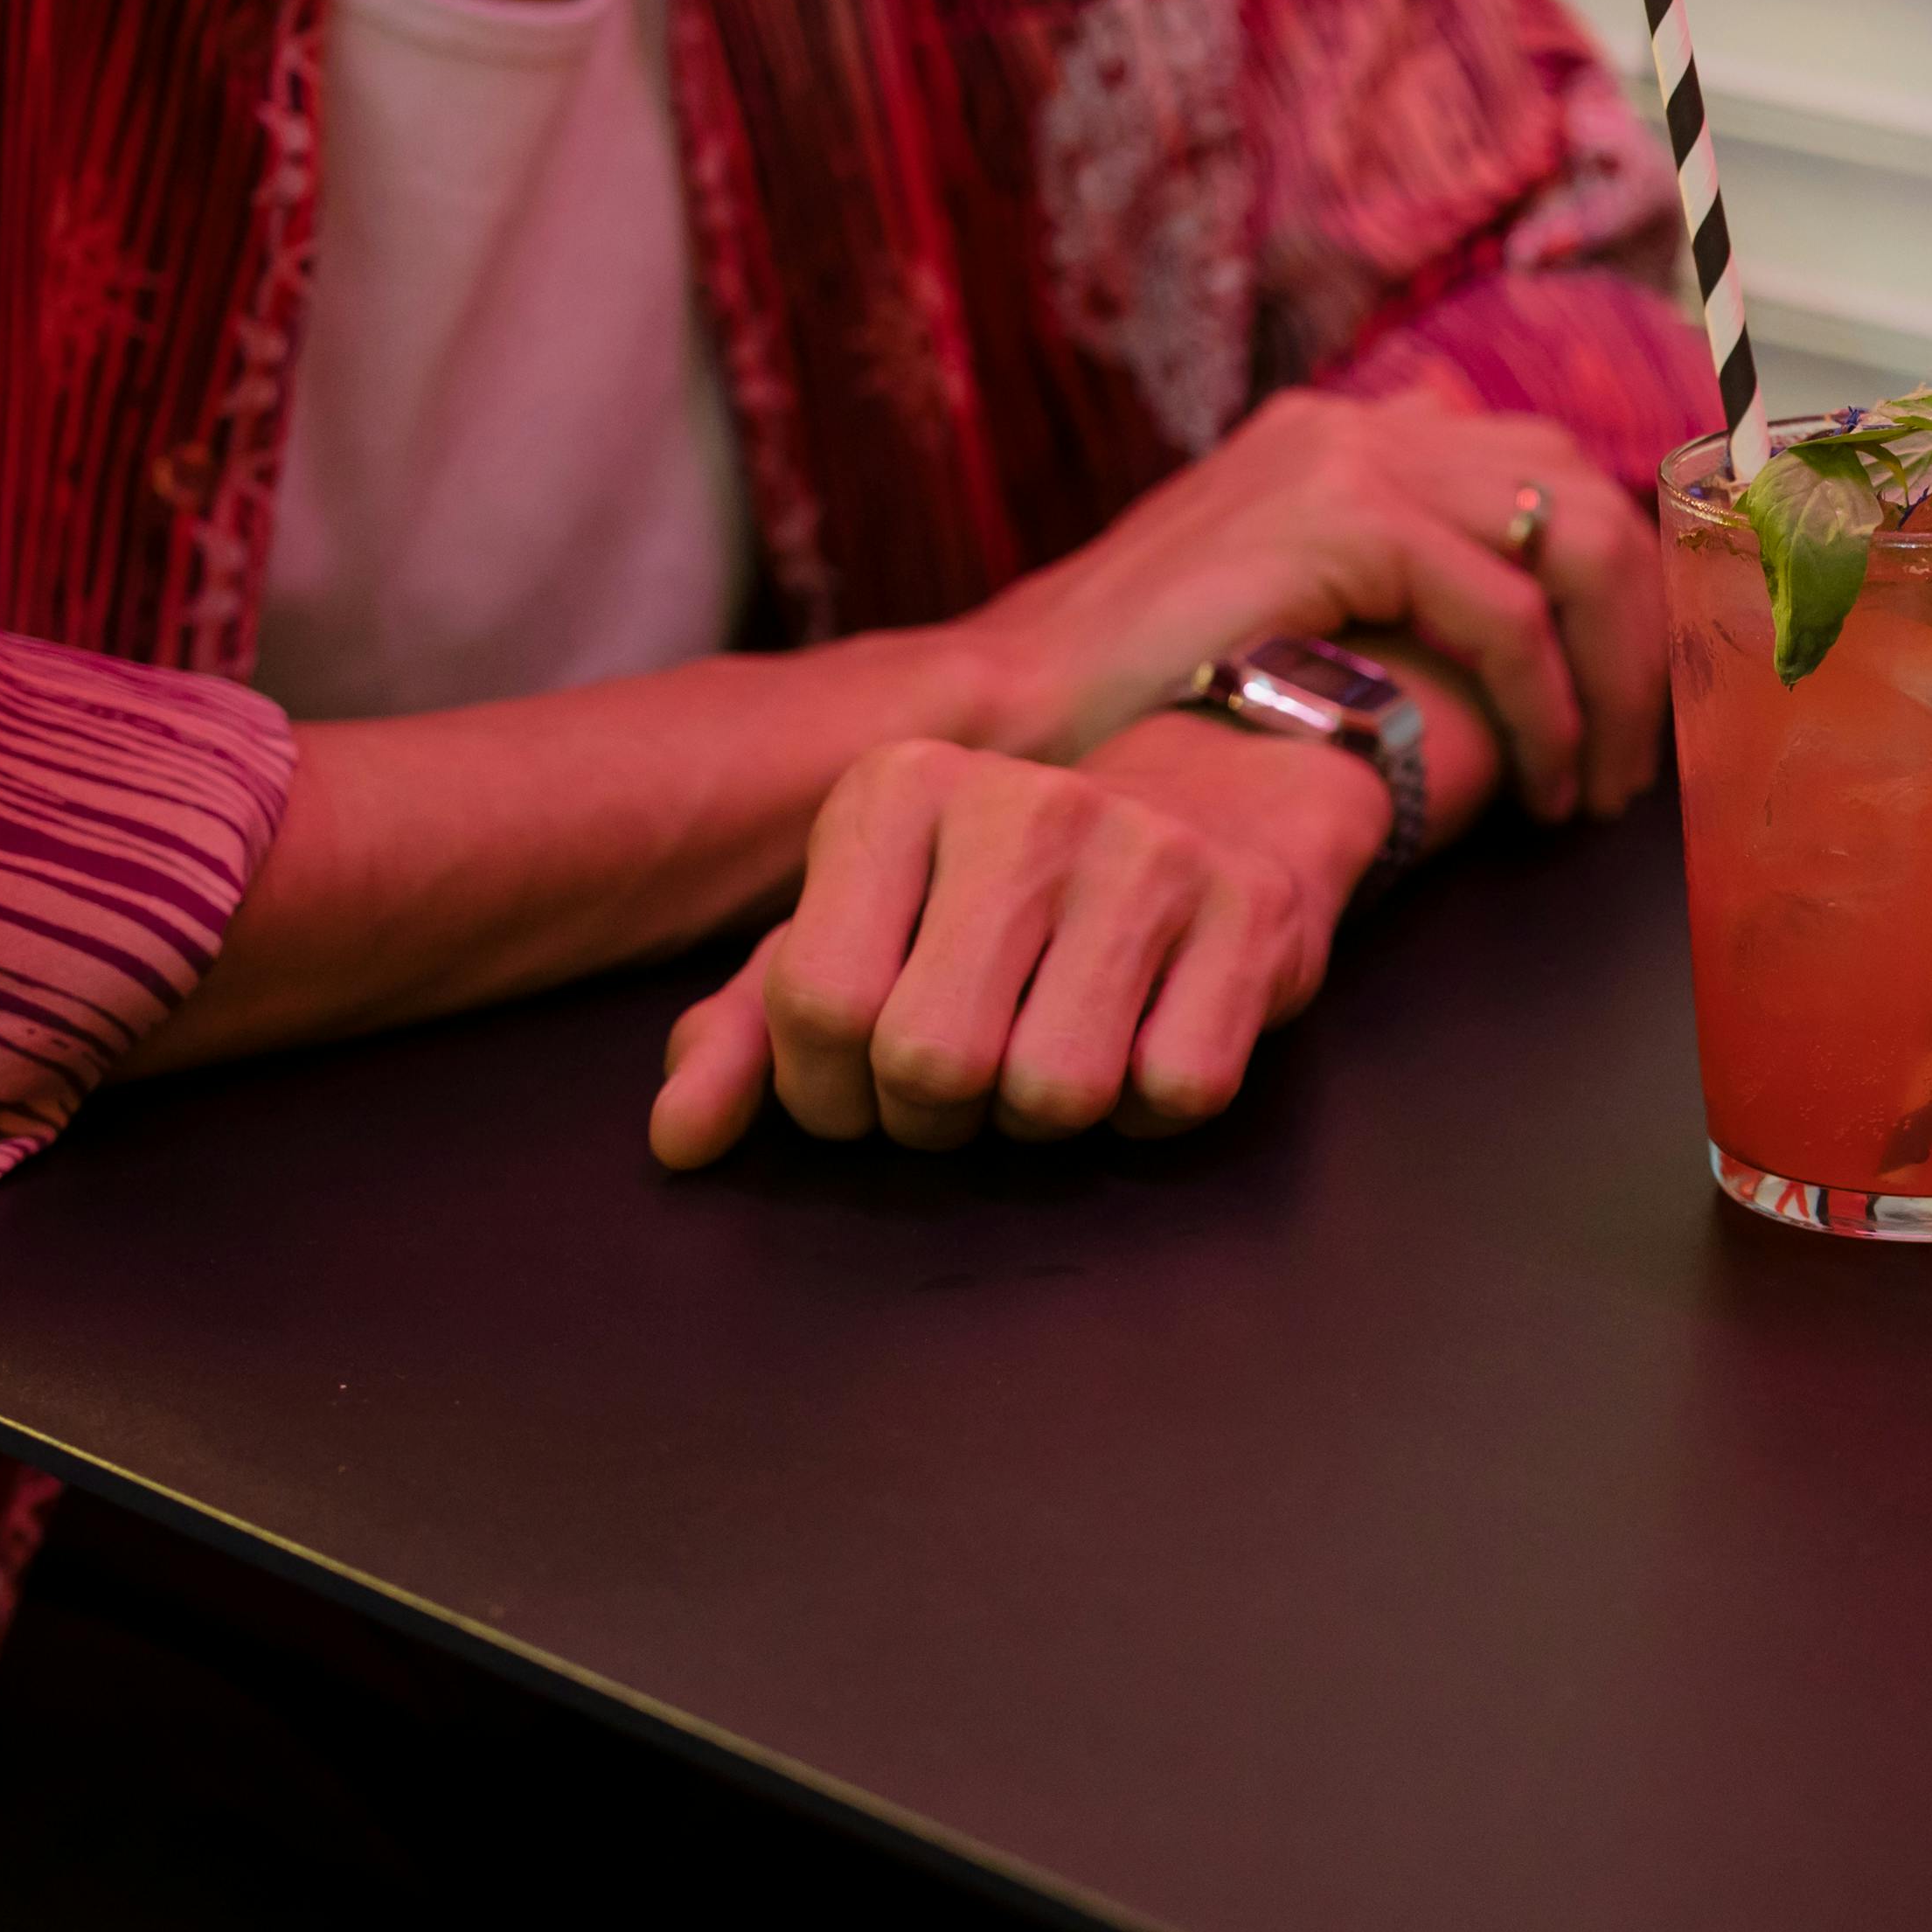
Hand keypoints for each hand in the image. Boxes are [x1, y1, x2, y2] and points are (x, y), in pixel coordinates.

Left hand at [644, 712, 1392, 1165]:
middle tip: (964, 1084)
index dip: (833, 1093)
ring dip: (1047, 1118)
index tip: (865, 1084)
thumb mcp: (867, 928)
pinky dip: (1150, 1109)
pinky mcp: (1252, 913)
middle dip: (939, 1116)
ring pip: (1058, 1092)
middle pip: (934, 1060)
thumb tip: (678, 1141)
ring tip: (1057, 1054)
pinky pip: (1174, 1094)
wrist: (1224, 800)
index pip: (819, 1002)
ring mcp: (1150, 853)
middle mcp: (1023, 803)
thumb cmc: (1008, 893)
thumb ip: (753, 1028)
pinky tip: (1147, 1041)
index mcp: (899, 790)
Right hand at [956, 391, 1665, 821]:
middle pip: (1585, 493)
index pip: (1544, 469)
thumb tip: (1507, 632)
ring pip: (1575, 547)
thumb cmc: (1141, 700)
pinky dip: (1550, 708)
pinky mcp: (1338, 518)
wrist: (1013, 712)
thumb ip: (1383, 598)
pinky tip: (1544, 783)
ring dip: (1614, 678)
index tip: (1643, 690)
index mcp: (1347, 436)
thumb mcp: (1284, 622)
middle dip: (1643, 630)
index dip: (1621, 579)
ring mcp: (1348, 457)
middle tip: (1645, 752)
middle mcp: (1358, 423)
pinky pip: (1508, 614)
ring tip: (1598, 788)